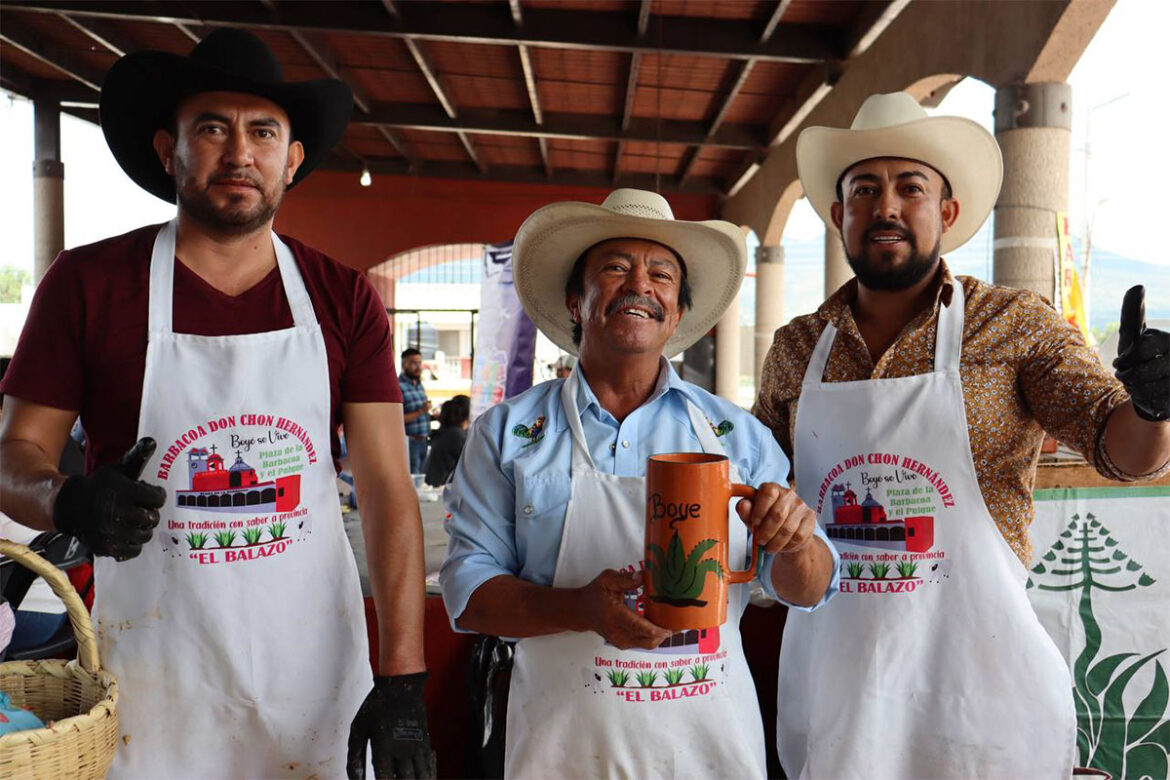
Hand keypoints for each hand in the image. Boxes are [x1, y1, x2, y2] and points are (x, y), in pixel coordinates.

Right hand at [51, 437, 166, 560]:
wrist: (68, 506)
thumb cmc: (99, 486)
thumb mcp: (117, 469)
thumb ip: (137, 457)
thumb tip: (152, 441)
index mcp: (123, 492)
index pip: (157, 498)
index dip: (156, 495)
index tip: (149, 495)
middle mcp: (117, 513)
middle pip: (153, 518)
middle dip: (149, 512)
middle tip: (141, 508)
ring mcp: (111, 532)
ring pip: (145, 535)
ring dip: (142, 528)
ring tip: (132, 520)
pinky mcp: (106, 547)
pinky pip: (133, 549)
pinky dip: (132, 542)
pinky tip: (125, 532)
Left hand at [347, 672, 435, 778]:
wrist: (401, 686)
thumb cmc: (377, 706)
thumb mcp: (358, 729)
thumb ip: (354, 757)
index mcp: (383, 748)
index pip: (385, 779)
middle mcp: (403, 750)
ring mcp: (416, 747)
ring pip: (422, 776)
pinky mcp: (424, 743)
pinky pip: (429, 767)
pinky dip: (426, 775)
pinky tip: (418, 777)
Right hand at [577, 569, 669, 649]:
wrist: (581, 611)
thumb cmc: (595, 593)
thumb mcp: (607, 580)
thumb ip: (625, 579)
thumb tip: (644, 576)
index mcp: (615, 616)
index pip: (640, 627)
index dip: (659, 629)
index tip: (675, 623)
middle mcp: (618, 632)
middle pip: (649, 639)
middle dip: (668, 632)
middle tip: (683, 622)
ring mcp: (621, 641)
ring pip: (649, 644)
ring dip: (663, 636)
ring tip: (677, 623)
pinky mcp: (624, 644)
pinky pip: (644, 643)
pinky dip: (656, 637)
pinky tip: (664, 626)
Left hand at [736, 482, 817, 554]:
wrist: (787, 533)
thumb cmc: (765, 521)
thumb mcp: (751, 516)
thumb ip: (745, 511)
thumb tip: (743, 505)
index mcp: (772, 488)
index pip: (768, 493)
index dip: (759, 510)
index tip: (754, 523)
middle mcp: (789, 494)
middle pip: (777, 514)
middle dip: (766, 532)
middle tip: (760, 541)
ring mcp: (801, 506)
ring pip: (787, 529)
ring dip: (775, 542)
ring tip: (769, 547)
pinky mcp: (810, 519)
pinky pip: (798, 537)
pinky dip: (787, 546)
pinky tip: (782, 546)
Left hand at [1114, 285, 1168, 421]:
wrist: (1153, 389)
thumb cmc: (1139, 358)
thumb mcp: (1133, 335)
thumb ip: (1133, 313)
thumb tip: (1137, 286)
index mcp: (1168, 341)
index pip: (1140, 350)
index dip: (1124, 359)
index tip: (1120, 363)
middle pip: (1140, 372)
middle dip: (1126, 377)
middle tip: (1127, 377)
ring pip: (1145, 389)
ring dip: (1134, 390)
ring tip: (1138, 385)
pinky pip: (1154, 403)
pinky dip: (1144, 401)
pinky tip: (1148, 396)